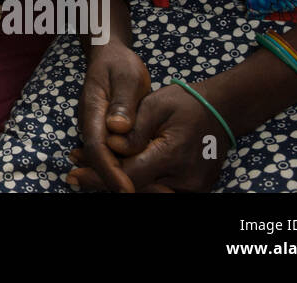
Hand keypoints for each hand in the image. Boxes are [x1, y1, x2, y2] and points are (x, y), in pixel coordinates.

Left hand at [67, 83, 227, 192]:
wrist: (222, 109)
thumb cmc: (185, 102)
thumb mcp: (155, 104)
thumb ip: (133, 127)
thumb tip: (111, 144)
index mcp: (174, 154)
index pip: (129, 173)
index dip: (99, 174)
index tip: (74, 170)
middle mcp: (186, 178)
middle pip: (135, 188)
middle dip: (103, 181)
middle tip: (76, 172)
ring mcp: (193, 187)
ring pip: (146, 193)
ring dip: (118, 183)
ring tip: (90, 172)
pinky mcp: (194, 189)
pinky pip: (158, 191)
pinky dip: (137, 184)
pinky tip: (117, 172)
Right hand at [69, 40, 151, 192]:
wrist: (108, 56)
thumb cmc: (119, 64)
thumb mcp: (127, 77)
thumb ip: (123, 102)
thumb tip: (118, 128)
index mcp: (92, 111)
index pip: (98, 148)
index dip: (111, 171)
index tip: (128, 189)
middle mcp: (89, 124)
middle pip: (98, 160)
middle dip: (115, 181)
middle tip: (139, 195)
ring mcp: (94, 129)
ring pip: (103, 160)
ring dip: (119, 177)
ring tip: (144, 192)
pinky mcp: (103, 132)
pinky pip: (109, 155)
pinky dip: (122, 168)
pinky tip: (138, 180)